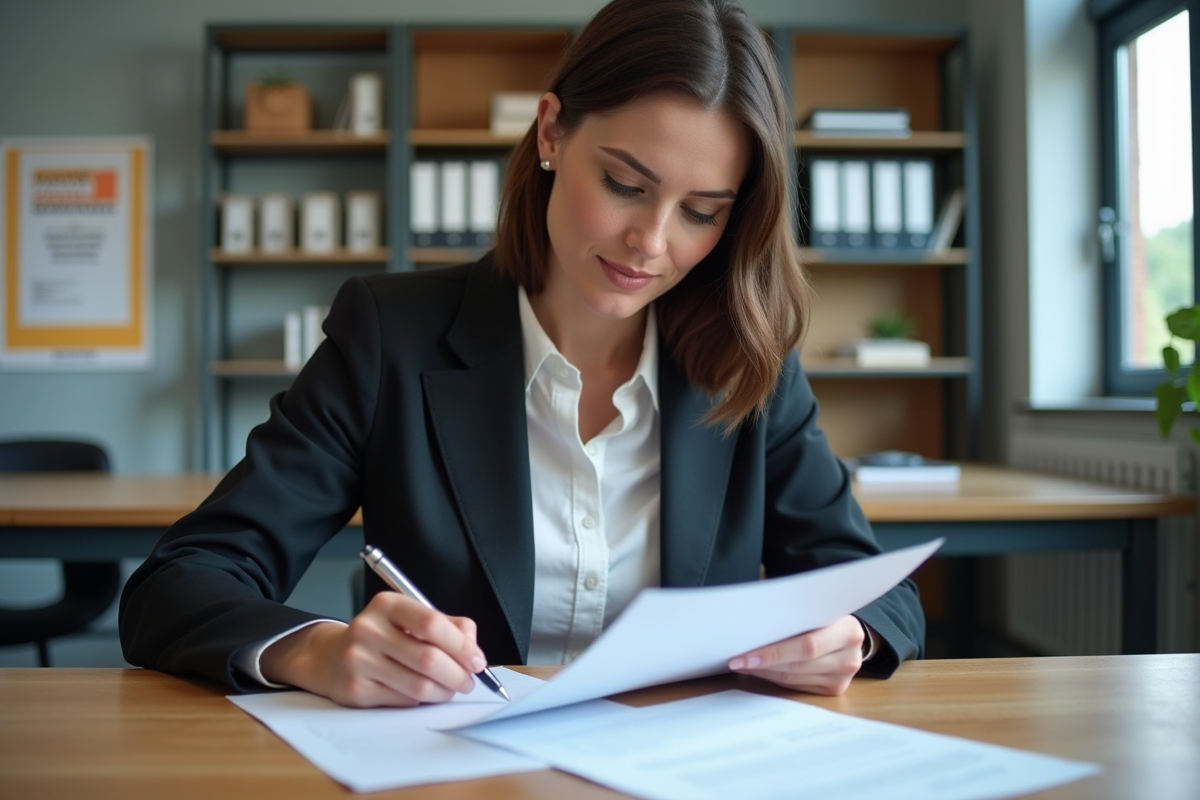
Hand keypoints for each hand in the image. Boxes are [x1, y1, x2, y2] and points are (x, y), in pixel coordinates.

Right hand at [260, 592, 487, 707]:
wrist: (331, 658)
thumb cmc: (381, 637)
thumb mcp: (410, 619)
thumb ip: (447, 626)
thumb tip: (473, 648)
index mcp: (387, 604)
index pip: (432, 623)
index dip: (461, 645)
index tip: (477, 660)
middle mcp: (368, 629)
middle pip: (428, 658)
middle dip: (458, 674)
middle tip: (468, 681)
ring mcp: (359, 660)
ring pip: (418, 685)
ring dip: (444, 691)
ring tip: (450, 689)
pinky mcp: (356, 690)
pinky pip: (404, 700)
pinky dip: (422, 700)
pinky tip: (423, 693)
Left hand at [727, 614, 864, 695]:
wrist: (847, 631)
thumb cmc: (823, 614)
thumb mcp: (814, 606)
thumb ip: (792, 612)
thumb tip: (749, 619)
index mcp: (848, 630)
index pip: (807, 645)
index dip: (773, 652)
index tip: (744, 654)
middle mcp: (851, 656)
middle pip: (799, 665)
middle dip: (763, 663)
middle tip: (736, 660)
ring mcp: (844, 676)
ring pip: (794, 677)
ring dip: (764, 672)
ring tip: (742, 664)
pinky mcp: (835, 688)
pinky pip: (797, 686)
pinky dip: (774, 678)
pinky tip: (758, 670)